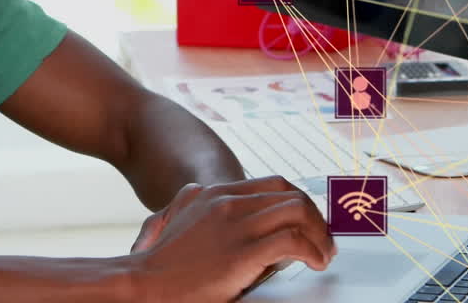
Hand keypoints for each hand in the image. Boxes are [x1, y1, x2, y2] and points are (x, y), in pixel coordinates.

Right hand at [126, 176, 336, 302]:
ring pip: (298, 212)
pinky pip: (292, 241)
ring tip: (323, 255)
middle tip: (324, 241)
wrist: (143, 283)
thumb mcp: (172, 215)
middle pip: (292, 195)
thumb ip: (190, 201)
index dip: (300, 203)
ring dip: (319, 233)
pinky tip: (313, 264)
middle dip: (316, 218)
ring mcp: (236, 225)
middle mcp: (229, 202)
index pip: (275, 185)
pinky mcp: (242, 252)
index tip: (311, 224)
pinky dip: (311, 251)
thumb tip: (199, 192)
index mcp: (217, 194)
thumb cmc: (159, 260)